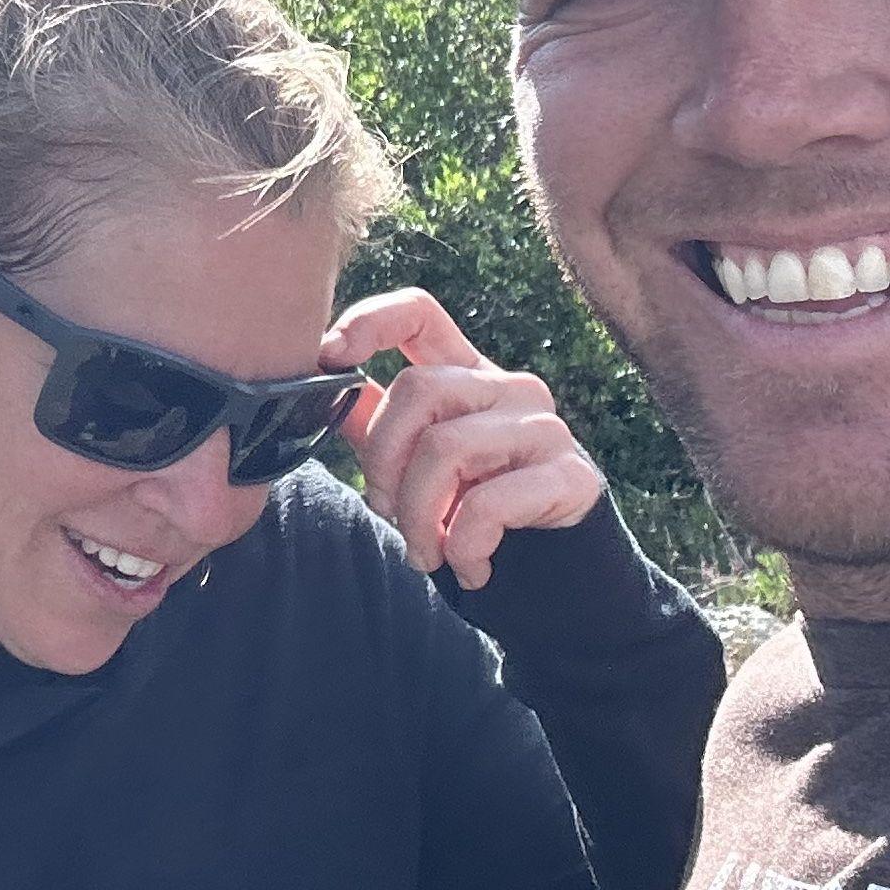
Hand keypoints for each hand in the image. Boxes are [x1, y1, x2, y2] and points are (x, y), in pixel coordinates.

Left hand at [318, 288, 605, 591]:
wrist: (555, 577)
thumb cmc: (475, 512)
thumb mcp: (415, 465)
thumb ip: (375, 425)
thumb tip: (319, 389)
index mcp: (465, 375)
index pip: (418, 312)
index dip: (369, 321)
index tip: (329, 355)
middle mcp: (510, 388)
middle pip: (418, 389)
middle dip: (382, 461)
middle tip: (385, 511)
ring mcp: (545, 428)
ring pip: (446, 448)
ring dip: (418, 516)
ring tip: (423, 553)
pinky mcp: (571, 476)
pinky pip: (489, 503)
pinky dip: (462, 546)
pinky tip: (469, 568)